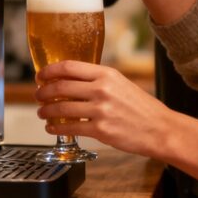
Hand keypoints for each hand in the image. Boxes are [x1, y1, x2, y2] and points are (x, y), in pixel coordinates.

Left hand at [35, 60, 171, 157]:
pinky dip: (56, 128)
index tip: (41, 76)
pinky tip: (52, 128)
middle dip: (43, 92)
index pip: (69, 67)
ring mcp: (101, 110)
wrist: (159, 128)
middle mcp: (102, 89)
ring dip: (46, 111)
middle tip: (38, 95)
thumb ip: (98, 80)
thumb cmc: (141, 107)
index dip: (50, 71)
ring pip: (62, 108)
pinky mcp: (101, 130)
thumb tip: (70, 80)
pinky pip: (70, 128)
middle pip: (61, 87)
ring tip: (42, 113)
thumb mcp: (121, 84)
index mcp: (107, 74)